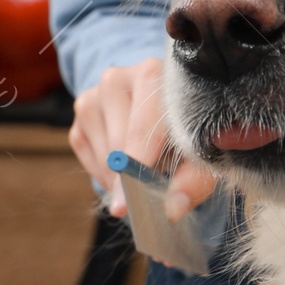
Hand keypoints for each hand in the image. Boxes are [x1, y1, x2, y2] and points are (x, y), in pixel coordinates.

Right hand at [69, 57, 217, 222]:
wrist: (167, 110)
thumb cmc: (188, 132)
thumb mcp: (201, 156)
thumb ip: (193, 181)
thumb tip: (173, 208)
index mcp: (155, 77)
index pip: (140, 130)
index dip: (135, 169)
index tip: (126, 205)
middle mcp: (119, 77)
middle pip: (117, 143)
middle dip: (129, 177)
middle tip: (144, 193)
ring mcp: (95, 91)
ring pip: (101, 151)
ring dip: (118, 174)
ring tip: (141, 168)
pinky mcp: (82, 106)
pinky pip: (84, 150)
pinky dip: (103, 169)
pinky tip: (123, 162)